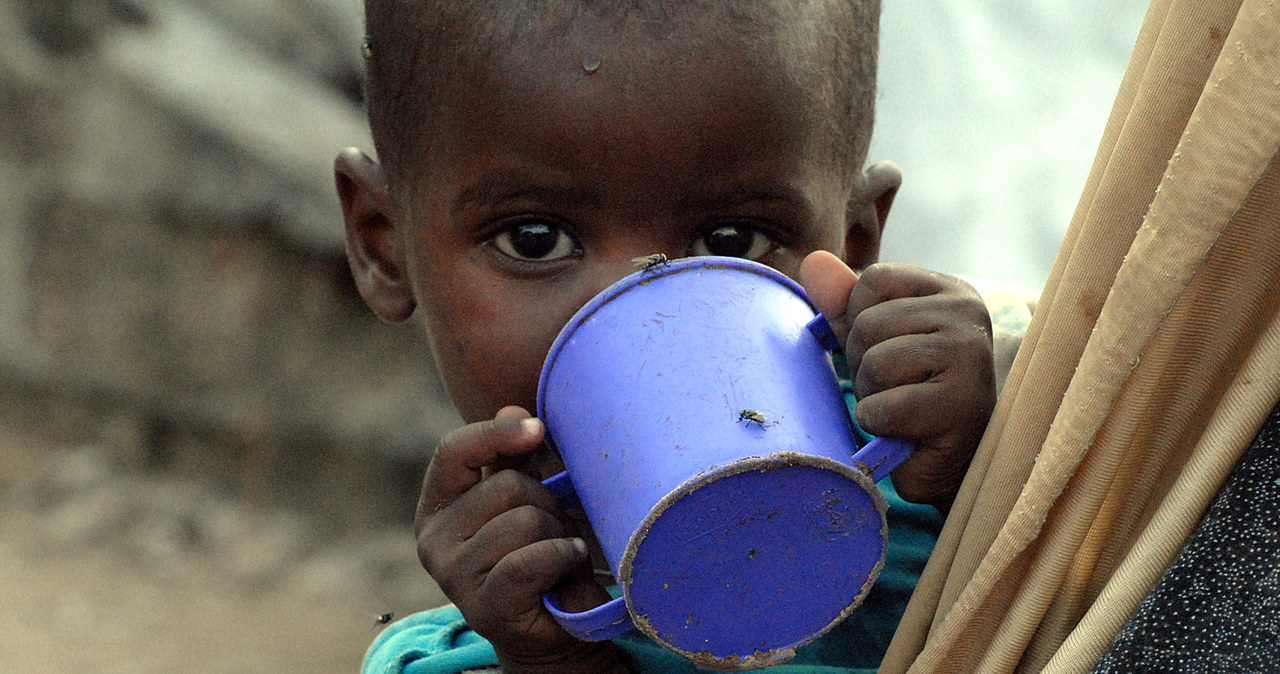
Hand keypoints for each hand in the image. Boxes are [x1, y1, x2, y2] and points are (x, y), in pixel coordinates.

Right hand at [414, 406, 625, 672]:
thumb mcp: (527, 499)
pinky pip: (530, 561)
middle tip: (558, 525)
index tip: (538, 430)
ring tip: (560, 551)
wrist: (553, 628)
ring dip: (559, 533)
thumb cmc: (539, 554)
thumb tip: (512, 406)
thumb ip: (515, 458)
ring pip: (524, 521)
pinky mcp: (484, 606)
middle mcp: (434, 541)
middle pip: (506, 485)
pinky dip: (561, 557)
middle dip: (548, 500)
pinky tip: (566, 564)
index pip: (454, 451)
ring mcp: (455, 576)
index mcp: (438, 506)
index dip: (497, 433)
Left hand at [800, 252, 995, 511]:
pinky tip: (906, 431)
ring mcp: (970, 356)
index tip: (890, 350)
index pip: (873, 279)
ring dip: (873, 394)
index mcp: (950, 291)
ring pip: (876, 362)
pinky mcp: (962, 404)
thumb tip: (812, 261)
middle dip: (865, 364)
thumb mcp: (875, 340)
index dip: (860, 320)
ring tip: (902, 408)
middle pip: (870, 323)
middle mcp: (968, 315)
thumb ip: (844, 302)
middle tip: (898, 389)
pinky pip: (884, 406)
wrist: (949, 462)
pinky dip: (880, 424)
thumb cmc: (912, 394)